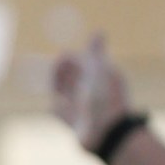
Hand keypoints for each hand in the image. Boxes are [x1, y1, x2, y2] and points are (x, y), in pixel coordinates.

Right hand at [49, 34, 131, 152]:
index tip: (64, 59)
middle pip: (67, 75)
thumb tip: (99, 32)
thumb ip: (96, 54)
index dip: (68, 58)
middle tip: (58, 73)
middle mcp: (88, 90)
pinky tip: (58, 106)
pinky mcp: (71, 121)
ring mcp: (78, 105)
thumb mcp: (101, 72)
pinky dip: (56, 107)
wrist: (108, 132)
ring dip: (56, 86)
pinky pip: (56, 109)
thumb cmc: (107, 99)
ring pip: (61, 91)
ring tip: (57, 88)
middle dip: (60, 71)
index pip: (77, 61)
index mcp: (97, 76)